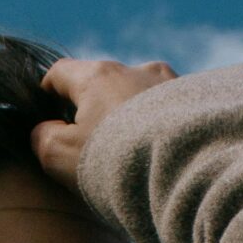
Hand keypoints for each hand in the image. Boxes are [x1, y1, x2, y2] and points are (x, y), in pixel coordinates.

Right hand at [30, 57, 176, 190]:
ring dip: (131, 114)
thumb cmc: (118, 163)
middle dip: (94, 108)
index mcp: (97, 76)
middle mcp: (136, 69)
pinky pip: (170, 107)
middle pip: (102, 82)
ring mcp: (171, 83)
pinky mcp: (200, 102)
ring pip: (139, 93)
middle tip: (92, 144)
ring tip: (133, 150)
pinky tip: (163, 150)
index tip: (46, 117)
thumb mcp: (60, 157)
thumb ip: (42, 138)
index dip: (47, 94)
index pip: (60, 72)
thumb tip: (44, 130)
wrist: (190, 173)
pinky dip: (162, 123)